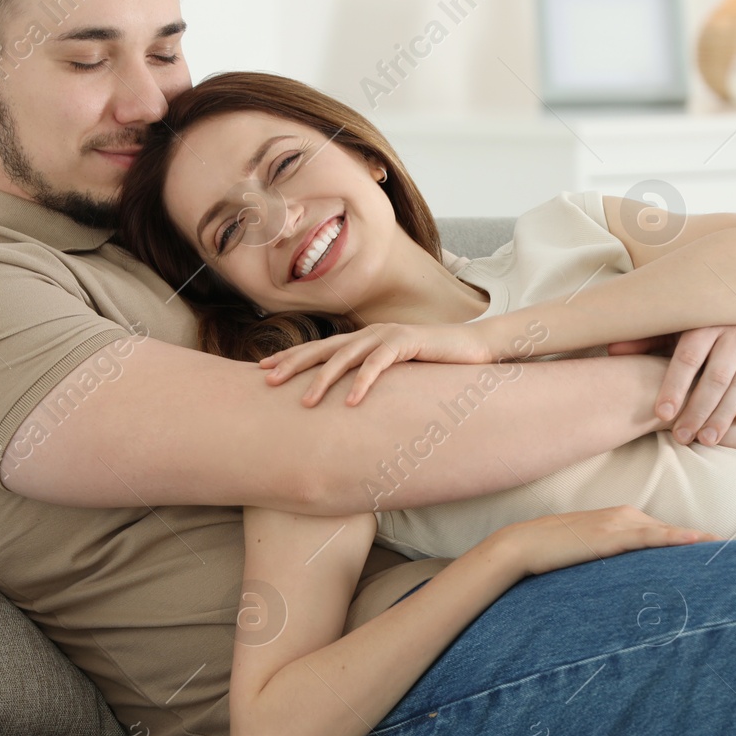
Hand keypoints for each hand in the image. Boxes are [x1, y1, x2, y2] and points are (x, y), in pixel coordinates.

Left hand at [258, 321, 497, 406]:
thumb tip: (346, 402)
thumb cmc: (432, 364)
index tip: (263, 369)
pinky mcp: (407, 342)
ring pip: (346, 357)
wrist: (473, 347)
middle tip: (268, 380)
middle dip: (293, 364)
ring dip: (323, 379)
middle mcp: (369, 333)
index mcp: (363, 339)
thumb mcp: (395, 372)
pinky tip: (352, 401)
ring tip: (305, 401)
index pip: (319, 348)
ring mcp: (387, 335)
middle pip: (323, 348)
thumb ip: (372, 378)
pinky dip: (364, 382)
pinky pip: (380, 364)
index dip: (291, 357)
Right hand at [483, 505, 719, 580]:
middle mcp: (626, 515)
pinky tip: (698, 542)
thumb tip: (632, 583)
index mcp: (623, 519)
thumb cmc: (553, 554)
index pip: (665, 533)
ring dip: (697, 543)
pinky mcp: (611, 534)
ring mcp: (620, 522)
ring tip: (727, 552)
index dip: (692, 544)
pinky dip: (676, 539)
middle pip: (672, 533)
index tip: (718, 553)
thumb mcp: (589, 556)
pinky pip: (651, 537)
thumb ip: (613, 562)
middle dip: (703, 545)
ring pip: (667, 534)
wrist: (524, 544)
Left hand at [607, 323, 735, 444]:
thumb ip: (647, 340)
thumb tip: (612, 349)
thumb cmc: (706, 322)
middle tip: (684, 437)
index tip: (663, 414)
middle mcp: (734, 328)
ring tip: (709, 438)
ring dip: (724, 414)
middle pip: (715, 376)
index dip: (674, 387)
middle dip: (698, 410)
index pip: (687, 358)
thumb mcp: (676, 326)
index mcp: (704, 320)